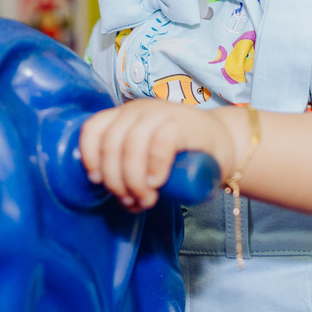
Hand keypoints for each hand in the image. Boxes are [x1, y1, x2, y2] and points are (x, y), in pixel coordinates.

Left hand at [79, 99, 236, 211]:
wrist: (222, 144)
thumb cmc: (180, 156)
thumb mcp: (146, 157)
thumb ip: (127, 166)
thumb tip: (112, 193)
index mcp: (123, 116)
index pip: (93, 129)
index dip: (89, 157)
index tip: (98, 181)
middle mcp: (138, 110)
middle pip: (111, 144)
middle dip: (116, 180)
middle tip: (131, 201)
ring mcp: (161, 113)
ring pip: (132, 145)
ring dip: (133, 180)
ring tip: (146, 199)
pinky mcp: (183, 123)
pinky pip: (160, 141)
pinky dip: (154, 165)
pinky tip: (157, 182)